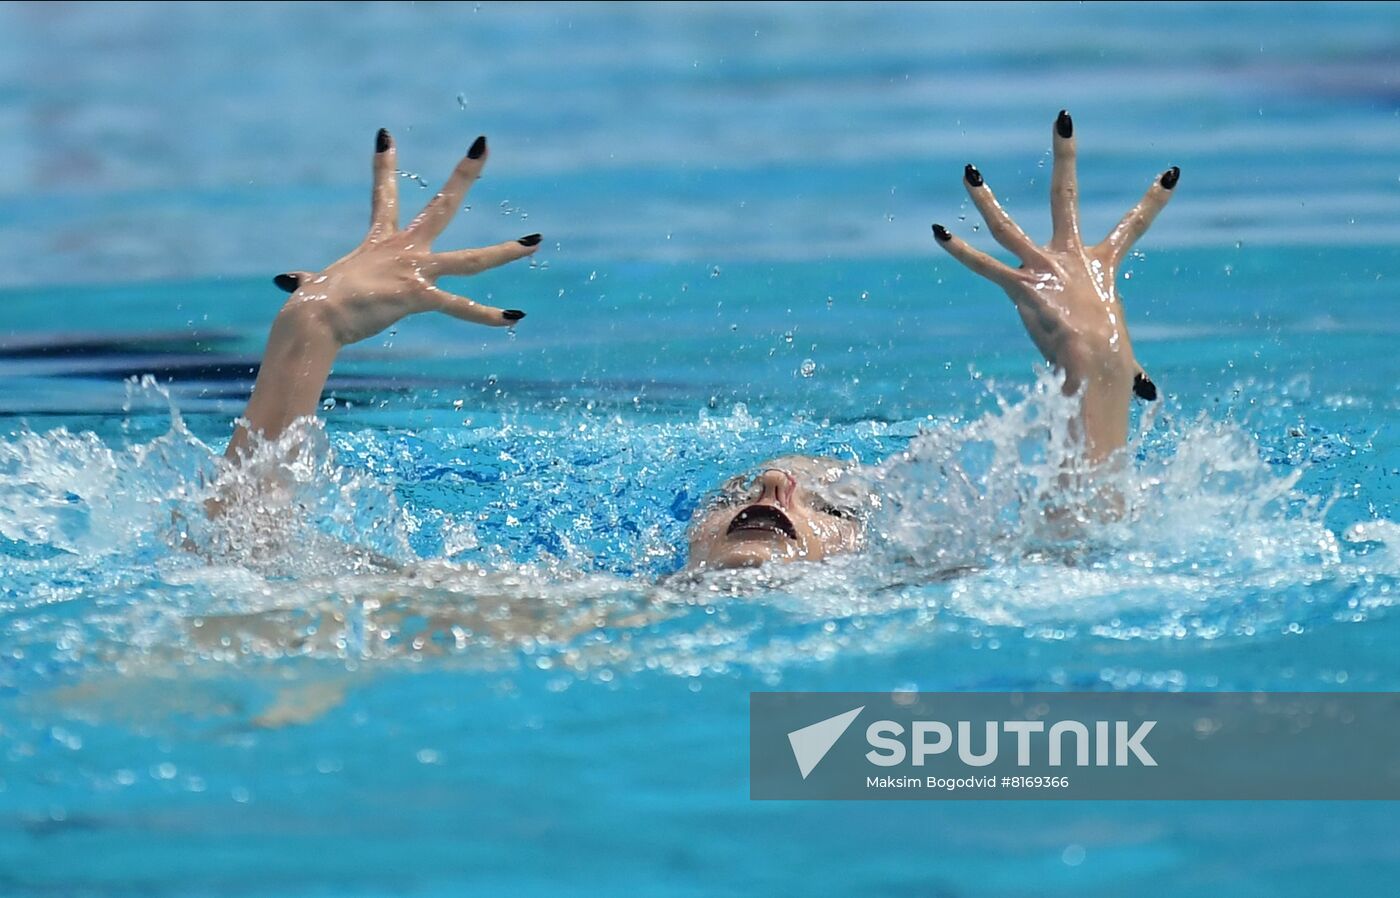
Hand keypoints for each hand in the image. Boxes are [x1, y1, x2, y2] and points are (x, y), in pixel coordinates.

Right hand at [273, 130, 539, 346]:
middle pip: (442, 205)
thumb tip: (284, 281)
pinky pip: (460, 307)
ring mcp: (415, 269)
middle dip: (465, 173)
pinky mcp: (418, 294)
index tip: (385, 135)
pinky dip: (487, 315)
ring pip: (471, 259)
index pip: (384, 195)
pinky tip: (514, 318)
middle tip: (483, 143)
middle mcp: (403, 248)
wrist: (313, 317)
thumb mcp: (314, 284)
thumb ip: (307, 280)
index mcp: (380, 242)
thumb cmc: (314, 305)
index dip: (384, 165)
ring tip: (536, 241)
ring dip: (506, 251)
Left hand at [933, 110, 1175, 403]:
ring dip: (984, 199)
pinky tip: (938, 232)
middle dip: (1065, 156)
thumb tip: (1147, 395)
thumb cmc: (1111, 368)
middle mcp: (1071, 258)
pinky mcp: (1022, 290)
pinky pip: (986, 267)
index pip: (1134, 226)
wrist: (1099, 371)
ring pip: (1008, 226)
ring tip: (968, 171)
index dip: (1153, 201)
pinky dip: (960, 252)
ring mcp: (1044, 270)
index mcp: (1101, 267)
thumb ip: (1132, 373)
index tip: (1172, 171)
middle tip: (1063, 117)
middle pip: (1066, 196)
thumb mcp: (1123, 360)